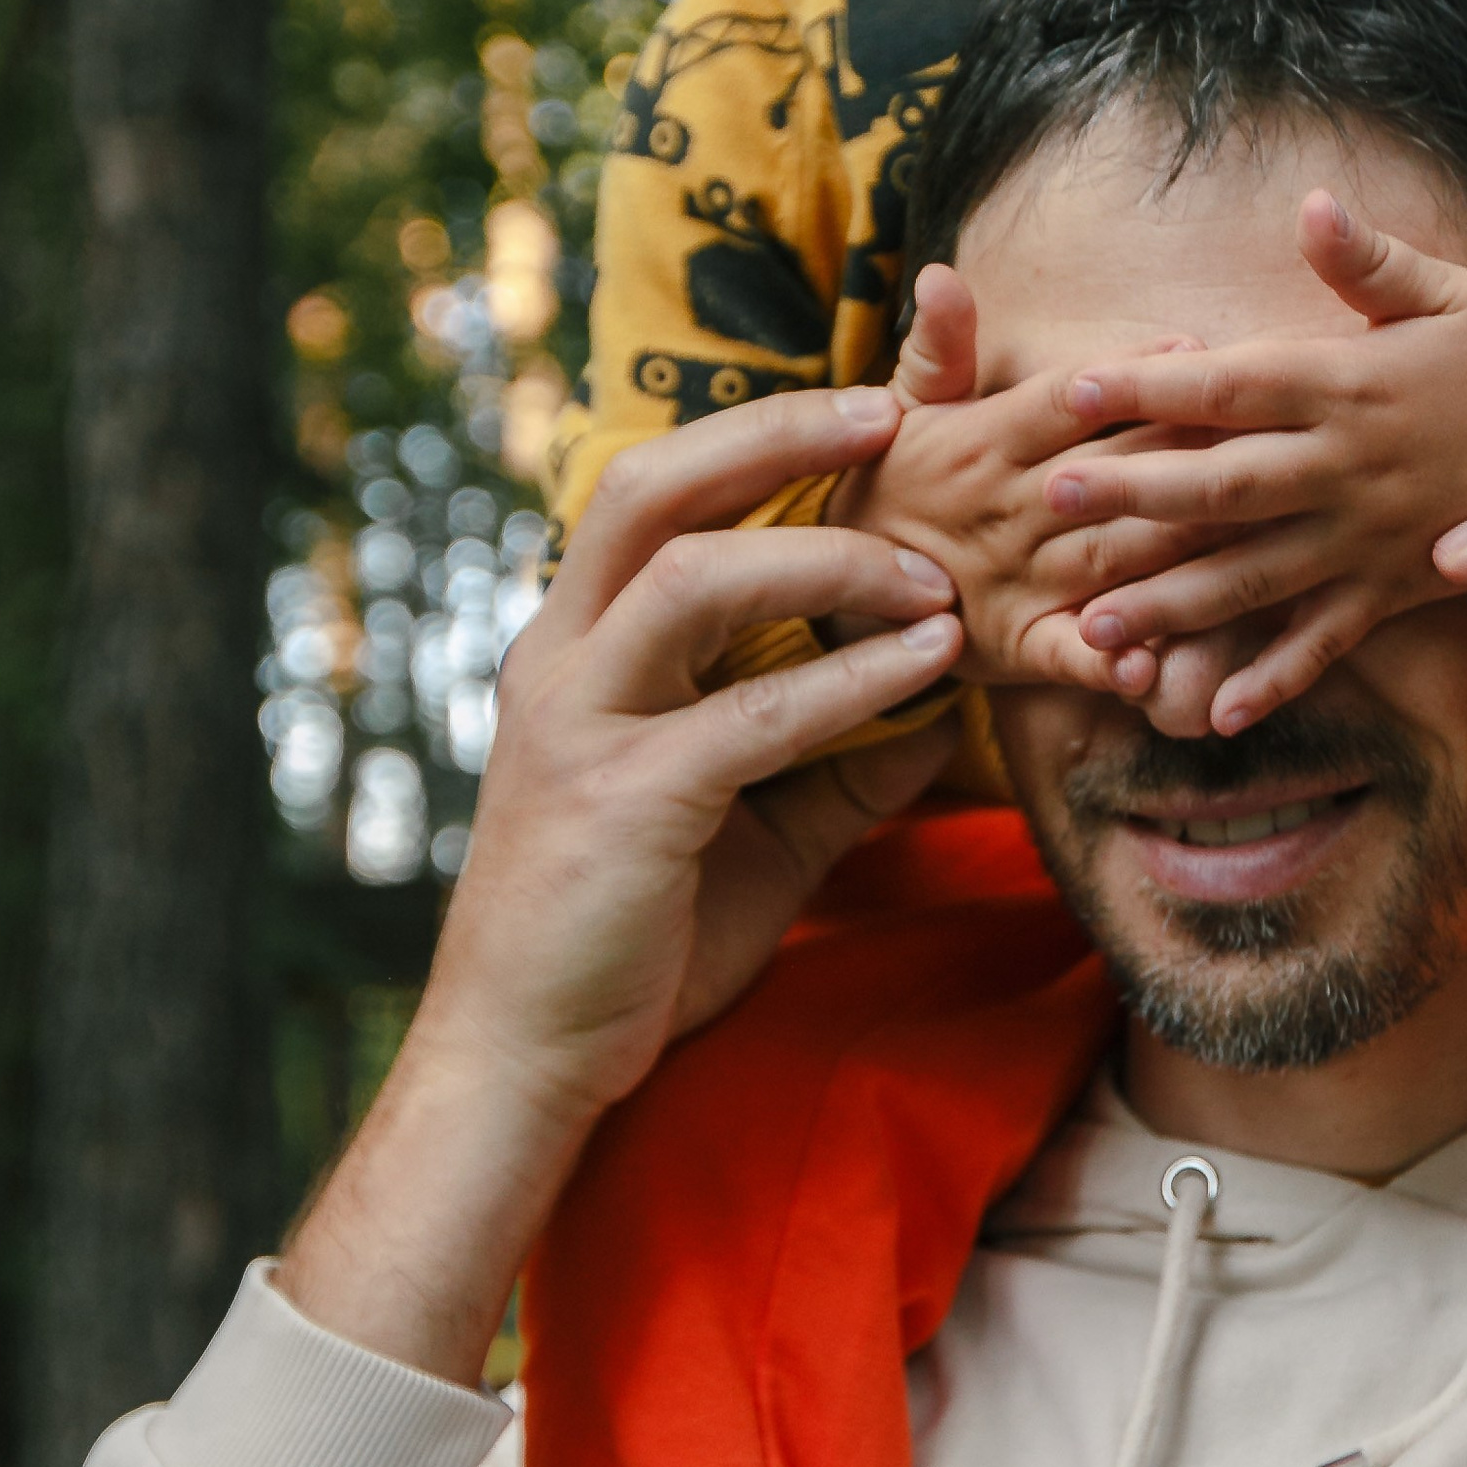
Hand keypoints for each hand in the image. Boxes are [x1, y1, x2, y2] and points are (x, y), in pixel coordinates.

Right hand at [278, 389, 963, 1381]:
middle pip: (651, 486)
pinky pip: (746, 714)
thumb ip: (835, 758)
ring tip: (936, 581)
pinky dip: (847, 682)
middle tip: (892, 410)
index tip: (869, 407)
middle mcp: (562, 661)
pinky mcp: (621, 800)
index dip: (758, 436)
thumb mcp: (755, 830)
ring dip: (832, 561)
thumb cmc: (635, 942)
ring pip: (694, 577)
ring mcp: (580, 725)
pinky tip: (925, 670)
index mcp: (580, 649)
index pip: (658, 496)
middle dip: (774, 432)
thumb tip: (937, 702)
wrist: (530, 1060)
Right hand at [834, 262, 1230, 685]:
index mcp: (983, 442)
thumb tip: (940, 275)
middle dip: (1186, 455)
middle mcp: (1006, 509)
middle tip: (1267, 434)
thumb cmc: (898, 479)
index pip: (1066, 402)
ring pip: (1109, 556)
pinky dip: (1109, 660)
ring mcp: (1016, 581)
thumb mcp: (904, 407)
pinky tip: (1154, 664)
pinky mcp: (1019, 644)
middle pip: (1110, 476)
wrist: (844, 582)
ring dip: (1177, 546)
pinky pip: (1069, 653)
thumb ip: (938, 346)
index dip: (1127, 378)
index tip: (1196, 350)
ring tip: (1252, 531)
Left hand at [1032, 195, 1466, 731]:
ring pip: (1255, 577)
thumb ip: (1371, 264)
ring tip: (1091, 625)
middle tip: (1048, 500)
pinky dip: (1272, 681)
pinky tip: (1211, 713)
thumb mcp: (1457, 296)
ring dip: (1171, 602)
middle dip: (1133, 495)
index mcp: (1353, 383)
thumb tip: (1311, 203)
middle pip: (1225, 484)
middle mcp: (1352, 467)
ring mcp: (1372, 539)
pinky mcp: (1399, 593)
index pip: (1234, 383)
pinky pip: (1327, 644)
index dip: (1151, 386)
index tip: (1073, 388)